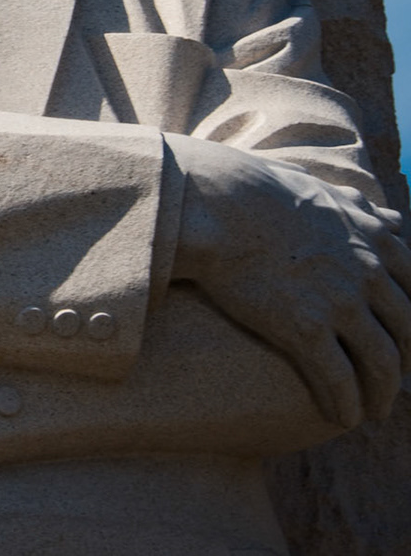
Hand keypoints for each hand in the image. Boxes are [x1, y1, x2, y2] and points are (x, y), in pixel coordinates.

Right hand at [168, 134, 410, 426]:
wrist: (214, 202)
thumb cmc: (257, 189)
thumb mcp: (323, 190)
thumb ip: (361, 208)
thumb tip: (390, 218)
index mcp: (376, 240)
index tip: (404, 341)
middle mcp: (368, 274)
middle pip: (405, 332)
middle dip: (404, 363)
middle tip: (391, 381)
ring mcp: (340, 303)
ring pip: (380, 363)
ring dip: (382, 394)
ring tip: (374, 412)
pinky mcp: (305, 327)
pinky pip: (338, 378)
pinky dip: (347, 404)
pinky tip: (342, 417)